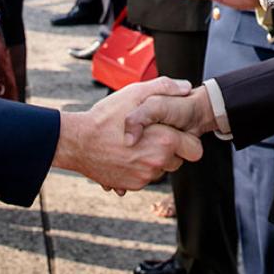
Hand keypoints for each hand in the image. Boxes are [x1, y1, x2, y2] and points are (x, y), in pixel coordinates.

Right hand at [53, 77, 203, 192]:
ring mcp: (144, 177)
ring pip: (160, 169)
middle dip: (169, 149)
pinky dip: (137, 168)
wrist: (77, 142)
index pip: (196, 149)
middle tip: (150, 135)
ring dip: (152, 159)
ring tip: (134, 144)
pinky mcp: (131, 185)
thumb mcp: (135, 92)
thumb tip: (186, 88)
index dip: (186, 139)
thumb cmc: (105, 116)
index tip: (173, 132)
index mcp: (165, 141)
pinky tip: (125, 154)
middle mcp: (157, 163)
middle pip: (178, 161)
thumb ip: (165, 87)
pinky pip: (143, 177)